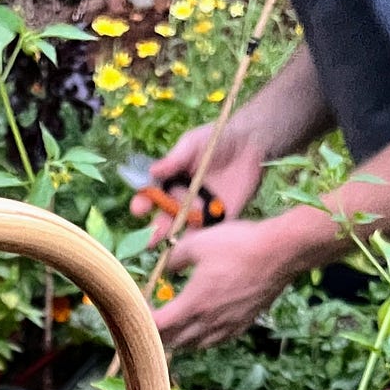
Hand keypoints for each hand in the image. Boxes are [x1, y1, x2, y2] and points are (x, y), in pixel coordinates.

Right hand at [132, 121, 265, 237]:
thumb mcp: (193, 144)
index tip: (139, 209)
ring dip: (176, 242)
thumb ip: (175, 159)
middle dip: (156, 231)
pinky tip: (197, 248)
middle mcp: (180, 201)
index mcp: (169, 183)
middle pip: (164, 220)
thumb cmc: (216, 139)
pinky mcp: (220, 218)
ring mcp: (199, 212)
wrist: (250, 143)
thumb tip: (153, 171)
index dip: (142, 204)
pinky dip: (202, 243)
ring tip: (171, 250)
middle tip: (150, 241)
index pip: (150, 197)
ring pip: (184, 231)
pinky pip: (208, 234)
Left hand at [152, 217, 295, 349]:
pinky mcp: (243, 325)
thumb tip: (165, 266)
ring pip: (194, 346)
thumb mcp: (198, 243)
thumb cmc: (240, 245)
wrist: (281, 253)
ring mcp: (227, 326)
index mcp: (193, 304)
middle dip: (157, 334)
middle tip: (149, 323)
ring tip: (171, 330)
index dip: (143, 321)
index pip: (157, 325)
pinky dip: (202, 340)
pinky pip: (216, 342)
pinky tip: (202, 331)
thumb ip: (174, 258)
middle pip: (173, 341)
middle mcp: (208, 322)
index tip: (137, 312)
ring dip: (178, 340)